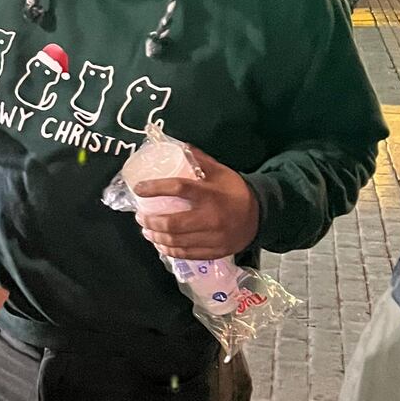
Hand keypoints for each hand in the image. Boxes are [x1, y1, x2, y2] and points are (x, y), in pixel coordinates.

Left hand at [132, 147, 258, 259]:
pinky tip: (161, 244)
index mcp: (210, 194)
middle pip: (172, 223)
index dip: (154, 188)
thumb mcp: (220, 171)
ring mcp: (212, 238)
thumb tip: (177, 146)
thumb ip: (199, 160)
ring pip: (177, 241)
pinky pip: (186, 254)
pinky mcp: (214, 251)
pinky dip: (170, 250)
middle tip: (140, 216)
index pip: (177, 188)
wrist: (261, 216)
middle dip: (150, 221)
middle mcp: (210, 218)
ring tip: (146, 230)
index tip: (139, 188)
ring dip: (156, 237)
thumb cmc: (235, 191)